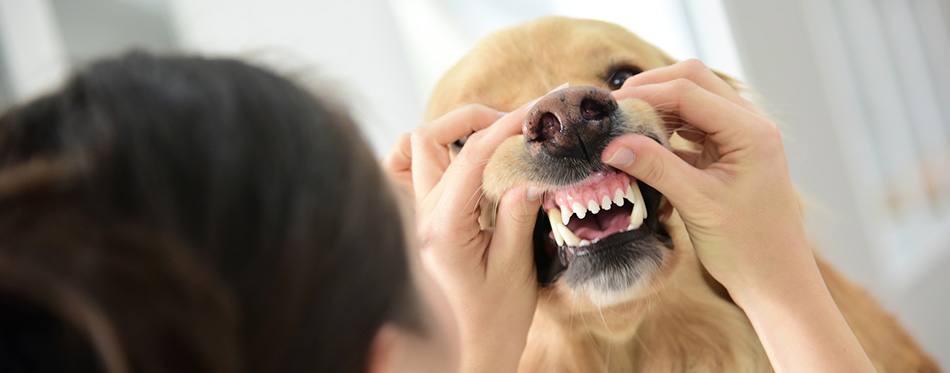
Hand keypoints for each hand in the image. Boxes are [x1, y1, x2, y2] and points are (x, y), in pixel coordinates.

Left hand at [385, 103, 540, 371]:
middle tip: (515, 126)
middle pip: (428, 138)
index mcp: (443, 226)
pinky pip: (429, 172)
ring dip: (455, 135)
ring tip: (499, 141)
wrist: (469, 353)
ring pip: (420, 151)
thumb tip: (527, 176)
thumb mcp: (513, 270)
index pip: (471, 156)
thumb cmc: (492, 320)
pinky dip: (454, 156)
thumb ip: (516, 217)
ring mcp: (419, 216)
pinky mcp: (427, 221)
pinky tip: (486, 167)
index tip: (538, 112)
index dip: (506, 126)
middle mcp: (422, 215)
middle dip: (472, 120)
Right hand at [602, 59, 873, 371]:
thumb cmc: (748, 247)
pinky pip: (692, 127)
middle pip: (692, 82)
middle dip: (651, 89)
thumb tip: (612, 145)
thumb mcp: (697, 204)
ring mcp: (739, 139)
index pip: (688, 91)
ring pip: (692, 101)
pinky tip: (643, 146)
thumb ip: (656, 168)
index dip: (645, 94)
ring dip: (658, 108)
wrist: (776, 281)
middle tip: (614, 109)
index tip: (609, 110)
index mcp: (750, 131)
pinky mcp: (727, 155)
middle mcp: (748, 126)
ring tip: (624, 125)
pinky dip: (666, 130)